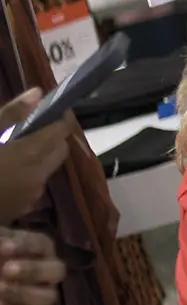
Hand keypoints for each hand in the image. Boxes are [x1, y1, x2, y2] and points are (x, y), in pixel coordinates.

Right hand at [0, 93, 69, 222]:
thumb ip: (12, 113)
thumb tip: (37, 93)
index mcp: (30, 154)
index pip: (63, 130)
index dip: (60, 117)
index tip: (52, 110)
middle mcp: (37, 176)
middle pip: (60, 150)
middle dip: (53, 137)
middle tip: (32, 129)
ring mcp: (30, 196)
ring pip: (48, 169)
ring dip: (40, 157)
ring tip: (14, 151)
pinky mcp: (20, 210)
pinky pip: (34, 187)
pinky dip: (28, 176)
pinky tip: (5, 173)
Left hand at [0, 230, 61, 304]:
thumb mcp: (0, 240)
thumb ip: (3, 239)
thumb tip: (2, 241)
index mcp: (39, 248)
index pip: (43, 245)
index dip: (25, 246)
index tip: (3, 247)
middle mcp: (47, 270)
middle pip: (58, 271)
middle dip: (33, 270)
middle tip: (7, 269)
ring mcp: (40, 293)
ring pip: (48, 297)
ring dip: (23, 294)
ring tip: (0, 288)